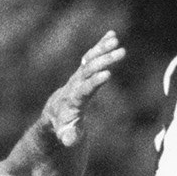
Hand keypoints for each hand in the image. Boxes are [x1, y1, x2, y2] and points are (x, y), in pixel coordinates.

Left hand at [37, 30, 126, 147]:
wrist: (55, 116)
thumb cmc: (63, 128)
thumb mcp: (66, 136)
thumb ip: (69, 136)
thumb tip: (70, 140)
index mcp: (72, 100)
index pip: (84, 89)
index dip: (94, 81)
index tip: (108, 73)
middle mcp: (74, 84)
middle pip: (88, 70)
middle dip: (104, 60)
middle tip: (122, 51)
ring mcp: (78, 76)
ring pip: (89, 60)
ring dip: (102, 49)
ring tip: (116, 39)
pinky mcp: (83, 72)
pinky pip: (91, 57)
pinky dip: (101, 46)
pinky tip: (112, 35)